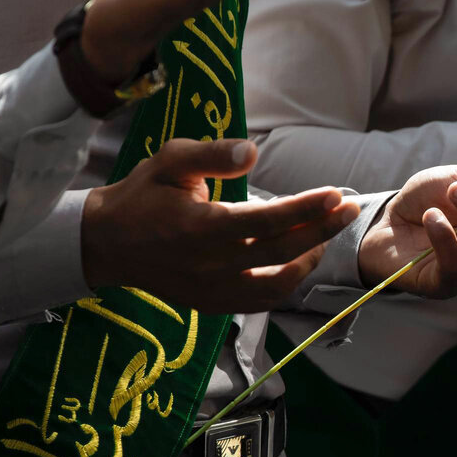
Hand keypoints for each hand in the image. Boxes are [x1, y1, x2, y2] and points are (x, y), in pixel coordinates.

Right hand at [82, 137, 359, 311]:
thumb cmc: (144, 194)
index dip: (306, 209)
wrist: (107, 243)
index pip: (267, 221)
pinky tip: (299, 261)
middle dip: (322, 230)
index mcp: (201, 228)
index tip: (336, 194)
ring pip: (277, 285)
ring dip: (308, 261)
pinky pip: (261, 302)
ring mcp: (212, 291)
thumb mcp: (171, 161)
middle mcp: (210, 266)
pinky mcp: (212, 305)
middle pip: (282, 253)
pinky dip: (286, 284)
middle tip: (349, 208)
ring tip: (326, 234)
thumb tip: (253, 150)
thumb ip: (213, 155)